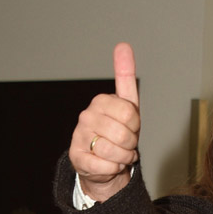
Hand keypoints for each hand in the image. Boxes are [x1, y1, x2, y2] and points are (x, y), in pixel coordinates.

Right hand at [69, 42, 139, 200]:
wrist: (103, 163)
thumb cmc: (117, 132)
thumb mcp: (126, 104)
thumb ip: (125, 76)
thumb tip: (123, 45)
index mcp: (100, 101)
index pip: (130, 114)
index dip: (135, 126)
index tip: (130, 127)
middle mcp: (86, 116)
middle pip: (124, 135)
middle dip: (130, 144)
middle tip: (124, 144)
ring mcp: (79, 137)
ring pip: (114, 152)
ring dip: (122, 158)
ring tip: (118, 154)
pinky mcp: (76, 158)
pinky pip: (105, 166)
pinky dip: (113, 169)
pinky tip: (109, 165)